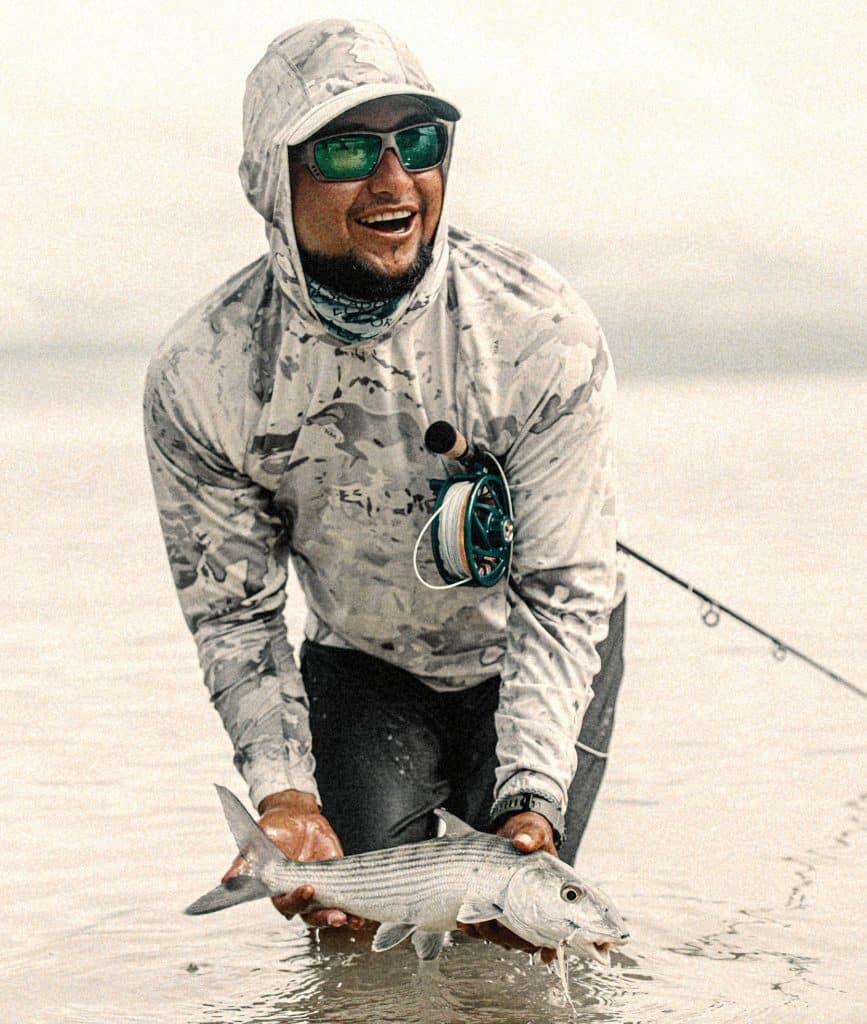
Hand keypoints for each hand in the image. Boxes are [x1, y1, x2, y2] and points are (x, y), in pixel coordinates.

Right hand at [221, 789, 364, 929]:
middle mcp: (299, 894)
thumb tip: (227, 880)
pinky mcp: (334, 878)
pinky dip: (353, 905)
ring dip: (341, 917)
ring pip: (328, 910)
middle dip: (324, 918)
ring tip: (353, 920)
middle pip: (311, 915)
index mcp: (279, 890)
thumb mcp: (256, 843)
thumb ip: (244, 863)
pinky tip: (362, 913)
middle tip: (337, 917)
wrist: (293, 815)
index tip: (307, 888)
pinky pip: (344, 895)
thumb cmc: (271, 831)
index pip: (287, 903)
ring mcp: (319, 888)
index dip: (297, 900)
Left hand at [456, 811, 556, 963]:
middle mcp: (535, 908)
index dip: (549, 944)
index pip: (555, 927)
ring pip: (505, 937)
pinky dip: (474, 928)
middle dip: (508, 936)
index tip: (544, 953)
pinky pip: (487, 929)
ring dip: (487, 932)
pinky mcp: (496, 909)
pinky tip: (463, 919)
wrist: (514, 833)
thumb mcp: (534, 831)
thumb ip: (531, 836)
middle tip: (490, 919)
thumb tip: (522, 842)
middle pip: (526, 939)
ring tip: (469, 918)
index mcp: (552, 895)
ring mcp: (515, 910)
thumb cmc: (531, 834)